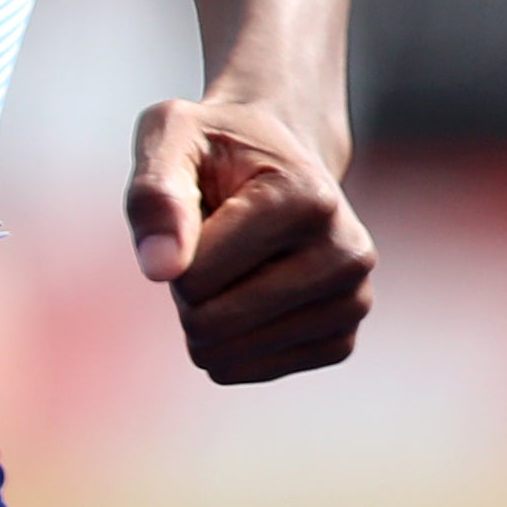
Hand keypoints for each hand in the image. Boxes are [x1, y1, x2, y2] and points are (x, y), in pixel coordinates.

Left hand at [125, 95, 374, 382]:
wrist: (281, 154)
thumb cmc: (217, 145)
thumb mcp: (172, 135)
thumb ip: (155, 194)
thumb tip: (158, 269)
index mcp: (309, 199)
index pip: (195, 275)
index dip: (172, 248)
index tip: (198, 207)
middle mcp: (347, 255)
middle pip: (210, 322)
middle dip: (185, 287)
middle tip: (209, 240)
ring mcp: (351, 303)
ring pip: (223, 355)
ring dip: (203, 313)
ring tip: (231, 261)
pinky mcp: (339, 342)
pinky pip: (240, 371)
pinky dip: (224, 340)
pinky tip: (247, 291)